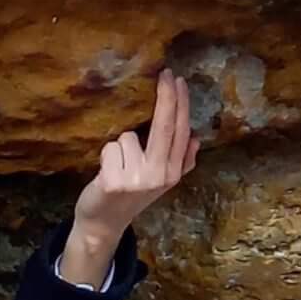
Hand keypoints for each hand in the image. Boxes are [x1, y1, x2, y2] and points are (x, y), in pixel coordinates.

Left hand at [75, 67, 198, 230]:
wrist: (103, 224)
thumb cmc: (130, 196)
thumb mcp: (160, 182)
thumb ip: (180, 162)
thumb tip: (197, 138)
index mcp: (172, 173)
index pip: (181, 132)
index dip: (181, 104)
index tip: (179, 81)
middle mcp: (159, 176)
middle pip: (165, 127)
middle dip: (167, 97)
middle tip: (166, 74)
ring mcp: (137, 180)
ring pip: (128, 137)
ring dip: (119, 146)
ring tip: (117, 166)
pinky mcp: (113, 182)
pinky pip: (111, 148)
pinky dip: (106, 156)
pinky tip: (106, 173)